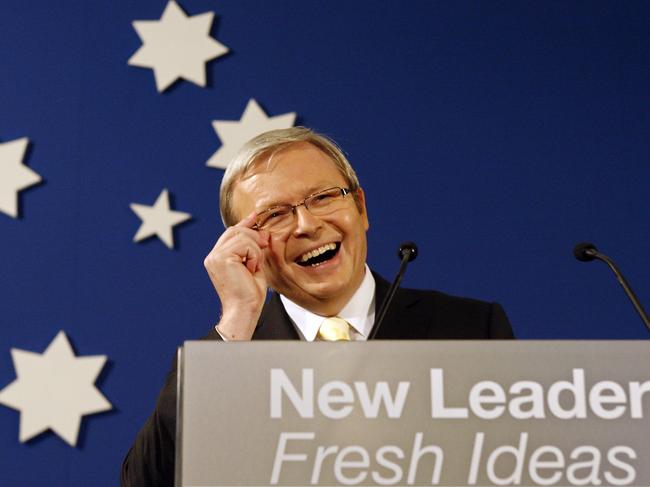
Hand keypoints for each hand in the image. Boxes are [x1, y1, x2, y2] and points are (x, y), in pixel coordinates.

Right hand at [203, 212, 269, 339]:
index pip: (230, 233)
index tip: (254, 216)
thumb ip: (254, 247)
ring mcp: (215, 256)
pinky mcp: (221, 258)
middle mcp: (212, 256)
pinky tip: (250, 269)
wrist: (245, 309)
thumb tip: (261, 230)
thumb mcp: (254, 264)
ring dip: (255, 250)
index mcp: (217, 257)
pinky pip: (245, 244)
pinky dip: (254, 255)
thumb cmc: (250, 293)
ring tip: (254, 267)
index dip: (244, 223)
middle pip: (235, 230)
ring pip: (243, 236)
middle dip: (253, 235)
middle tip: (264, 246)